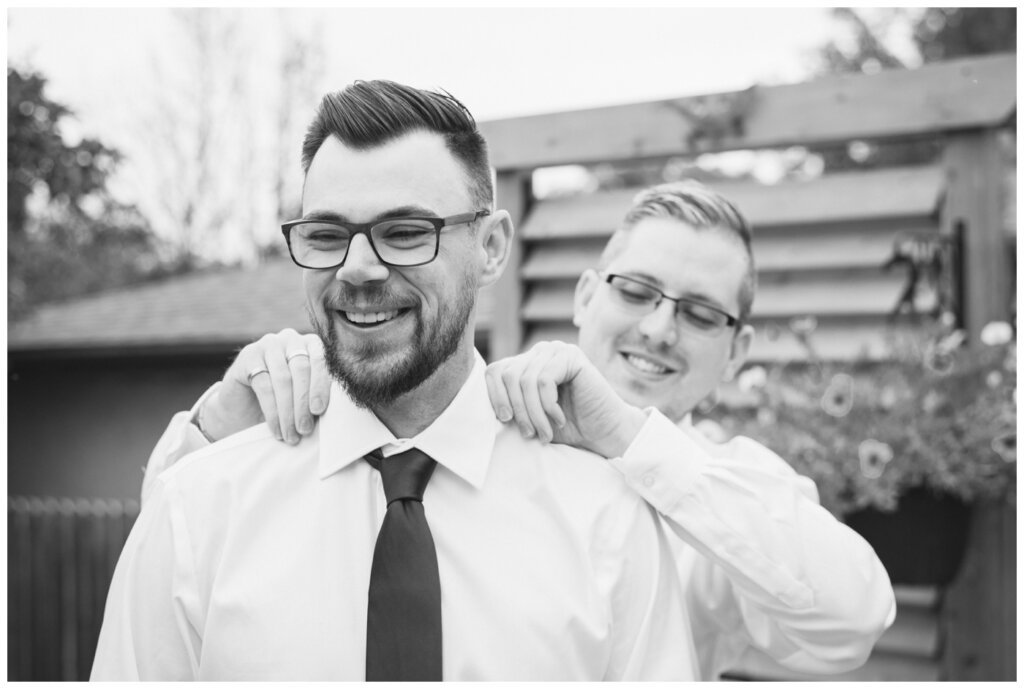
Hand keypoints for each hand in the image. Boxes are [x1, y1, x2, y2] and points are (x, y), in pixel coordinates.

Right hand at [200, 329, 331, 443]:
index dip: (321, 387)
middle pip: (301, 369)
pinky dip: (272, 410)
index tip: (319, 411)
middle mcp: (292, 339)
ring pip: (282, 378)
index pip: (322, 361)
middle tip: (305, 429)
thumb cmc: (287, 402)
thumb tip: (334, 414)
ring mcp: (269, 344)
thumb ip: (319, 396)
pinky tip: (276, 429)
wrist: (246, 407)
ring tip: (291, 435)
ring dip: (288, 410)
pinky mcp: (248, 355)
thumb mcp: (306, 397)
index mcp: (313, 344)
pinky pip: (263, 384)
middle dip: (304, 402)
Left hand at [484, 341, 646, 458]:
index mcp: (525, 364)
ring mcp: (555, 350)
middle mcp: (538, 353)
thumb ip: (508, 406)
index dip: (493, 397)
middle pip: (507, 375)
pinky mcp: (571, 356)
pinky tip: (559, 419)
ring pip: (525, 380)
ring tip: (545, 432)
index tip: (504, 422)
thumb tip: (477, 409)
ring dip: (533, 413)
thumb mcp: (528, 417)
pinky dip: (548, 405)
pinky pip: (544, 379)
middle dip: (516, 410)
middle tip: (530, 434)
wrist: (603, 434)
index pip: (494, 371)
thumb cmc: (565, 428)